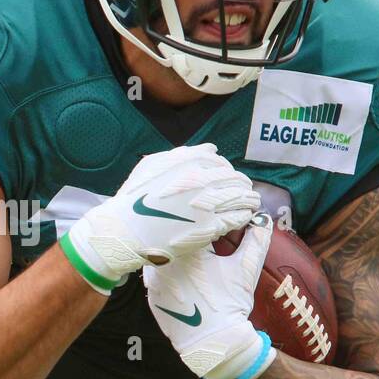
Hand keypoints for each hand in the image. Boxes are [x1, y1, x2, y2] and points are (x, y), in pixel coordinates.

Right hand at [61, 143, 258, 293]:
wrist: (126, 230)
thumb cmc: (134, 199)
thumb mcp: (152, 166)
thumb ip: (183, 155)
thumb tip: (212, 149)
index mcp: (189, 163)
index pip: (220, 162)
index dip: (227, 169)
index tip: (229, 177)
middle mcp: (202, 179)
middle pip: (234, 179)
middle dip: (242, 184)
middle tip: (245, 189)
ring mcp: (207, 203)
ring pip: (240, 197)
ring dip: (248, 199)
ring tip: (251, 202)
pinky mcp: (210, 226)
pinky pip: (236, 218)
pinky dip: (243, 216)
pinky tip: (243, 216)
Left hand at [144, 213, 275, 378]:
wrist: (213, 343)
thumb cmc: (230, 304)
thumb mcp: (246, 269)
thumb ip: (256, 240)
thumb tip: (263, 218)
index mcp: (187, 248)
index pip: (197, 224)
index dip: (210, 222)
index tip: (219, 227)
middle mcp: (164, 259)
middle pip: (175, 238)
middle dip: (190, 236)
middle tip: (206, 241)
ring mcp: (153, 278)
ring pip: (162, 255)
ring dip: (175, 253)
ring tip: (193, 259)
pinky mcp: (151, 293)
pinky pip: (157, 275)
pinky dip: (168, 272)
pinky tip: (181, 276)